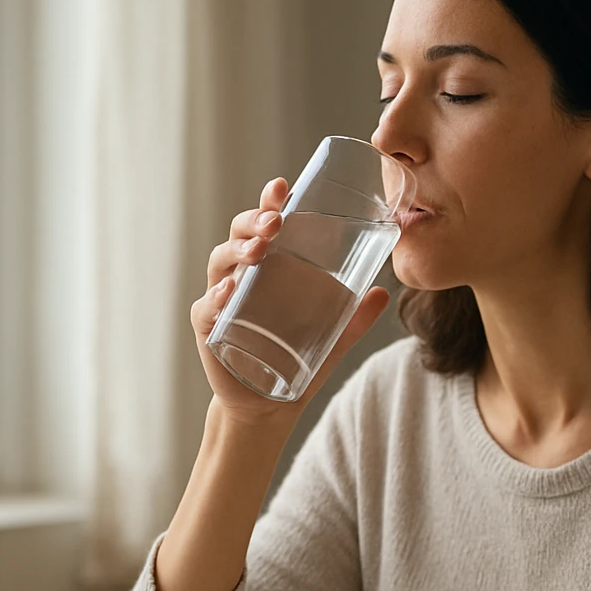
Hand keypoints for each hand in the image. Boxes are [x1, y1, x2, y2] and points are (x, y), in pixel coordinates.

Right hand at [192, 178, 388, 425]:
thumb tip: (384, 292)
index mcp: (267, 267)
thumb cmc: (296, 359)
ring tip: (259, 249)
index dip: (269, 203)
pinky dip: (216, 298)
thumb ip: (355, 316)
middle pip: (239, 234)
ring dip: (237, 250)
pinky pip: (206, 308)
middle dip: (255, 221)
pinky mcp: (209, 329)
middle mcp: (240, 276)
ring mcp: (220, 301)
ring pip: (219, 262)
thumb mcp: (333, 337)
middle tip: (276, 221)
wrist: (269, 405)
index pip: (264, 225)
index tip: (282, 186)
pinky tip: (230, 291)